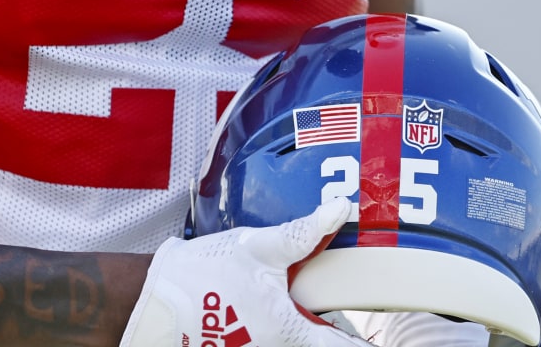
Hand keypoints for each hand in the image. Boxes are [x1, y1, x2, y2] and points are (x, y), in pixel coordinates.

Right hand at [122, 198, 361, 346]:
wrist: (155, 299)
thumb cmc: (205, 276)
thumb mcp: (260, 247)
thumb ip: (305, 232)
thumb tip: (341, 208)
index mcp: (290, 333)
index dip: (365, 343)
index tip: (385, 337)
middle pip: (319, 341)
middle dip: (333, 327)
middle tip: (342, 299)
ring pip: (294, 337)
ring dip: (304, 322)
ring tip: (300, 293)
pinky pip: (269, 337)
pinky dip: (280, 322)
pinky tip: (268, 300)